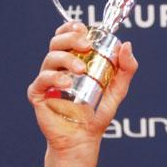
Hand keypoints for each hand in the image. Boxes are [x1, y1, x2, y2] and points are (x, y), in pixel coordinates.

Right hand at [28, 21, 138, 166]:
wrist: (84, 138)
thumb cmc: (97, 114)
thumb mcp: (117, 90)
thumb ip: (126, 69)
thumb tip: (127, 45)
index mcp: (74, 61)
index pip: (68, 36)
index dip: (73, 28)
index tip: (84, 29)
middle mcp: (59, 67)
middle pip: (57, 42)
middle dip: (71, 39)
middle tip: (86, 45)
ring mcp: (48, 80)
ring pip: (50, 58)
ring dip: (67, 59)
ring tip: (81, 70)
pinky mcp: (39, 94)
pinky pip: (42, 79)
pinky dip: (54, 77)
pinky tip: (66, 82)